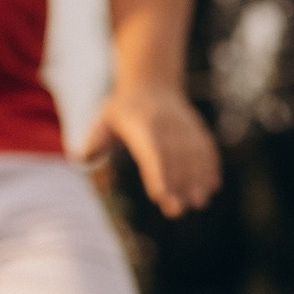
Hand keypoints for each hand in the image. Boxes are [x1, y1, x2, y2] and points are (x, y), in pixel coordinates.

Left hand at [84, 84, 220, 220]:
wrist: (152, 83)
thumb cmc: (123, 109)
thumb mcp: (105, 119)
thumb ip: (95, 140)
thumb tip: (80, 158)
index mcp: (144, 127)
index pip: (153, 154)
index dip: (157, 175)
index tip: (160, 196)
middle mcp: (167, 127)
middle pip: (175, 159)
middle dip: (179, 185)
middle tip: (179, 210)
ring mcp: (184, 127)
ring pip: (194, 156)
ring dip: (198, 180)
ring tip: (199, 202)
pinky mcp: (196, 129)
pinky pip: (205, 148)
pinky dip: (210, 166)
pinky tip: (213, 185)